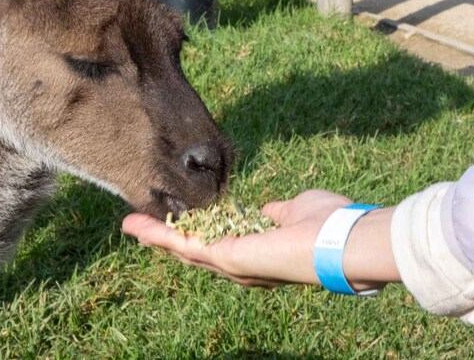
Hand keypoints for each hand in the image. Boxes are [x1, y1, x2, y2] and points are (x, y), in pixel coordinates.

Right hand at [122, 190, 398, 289]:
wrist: (343, 240)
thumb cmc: (328, 222)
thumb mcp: (294, 209)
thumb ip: (276, 212)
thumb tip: (268, 211)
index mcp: (258, 250)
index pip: (218, 242)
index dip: (195, 230)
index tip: (176, 217)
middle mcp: (243, 264)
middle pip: (194, 251)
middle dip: (165, 237)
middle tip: (137, 225)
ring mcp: (234, 265)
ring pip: (185, 251)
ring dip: (156, 237)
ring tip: (131, 225)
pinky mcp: (227, 259)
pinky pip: (187, 247)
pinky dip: (162, 237)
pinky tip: (141, 227)